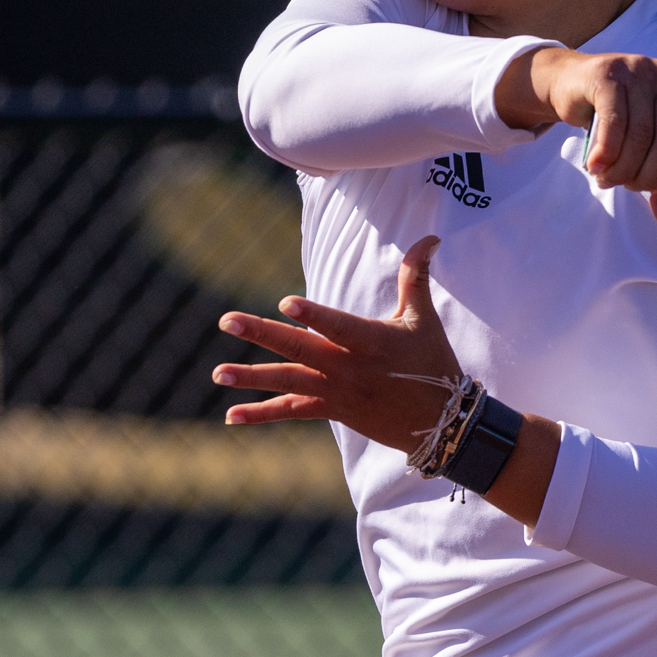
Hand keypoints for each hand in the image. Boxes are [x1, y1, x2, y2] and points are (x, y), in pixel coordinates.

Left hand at [213, 235, 461, 449]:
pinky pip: (292, 410)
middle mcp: (349, 366)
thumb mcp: (424, 318)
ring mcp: (337, 390)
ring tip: (217, 372)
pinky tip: (230, 415)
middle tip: (227, 320)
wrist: (439, 419)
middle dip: (261, 333)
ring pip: (288, 381)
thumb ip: (416, 277)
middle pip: (300, 349)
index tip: (285, 302)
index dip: (313, 314)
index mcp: (371, 340)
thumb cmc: (432, 361)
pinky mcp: (332, 409)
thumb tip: (431, 237)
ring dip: (251, 377)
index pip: (337, 325)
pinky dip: (261, 414)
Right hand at [495, 46, 656, 225]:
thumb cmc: (620, 121)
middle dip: (649, 175)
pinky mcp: (610, 73)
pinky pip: (614, 120)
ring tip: (607, 180)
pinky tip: (596, 165)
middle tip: (629, 187)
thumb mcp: (646, 151)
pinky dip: (606, 152)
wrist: (573, 85)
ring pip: (639, 133)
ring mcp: (641, 72)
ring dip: (622, 168)